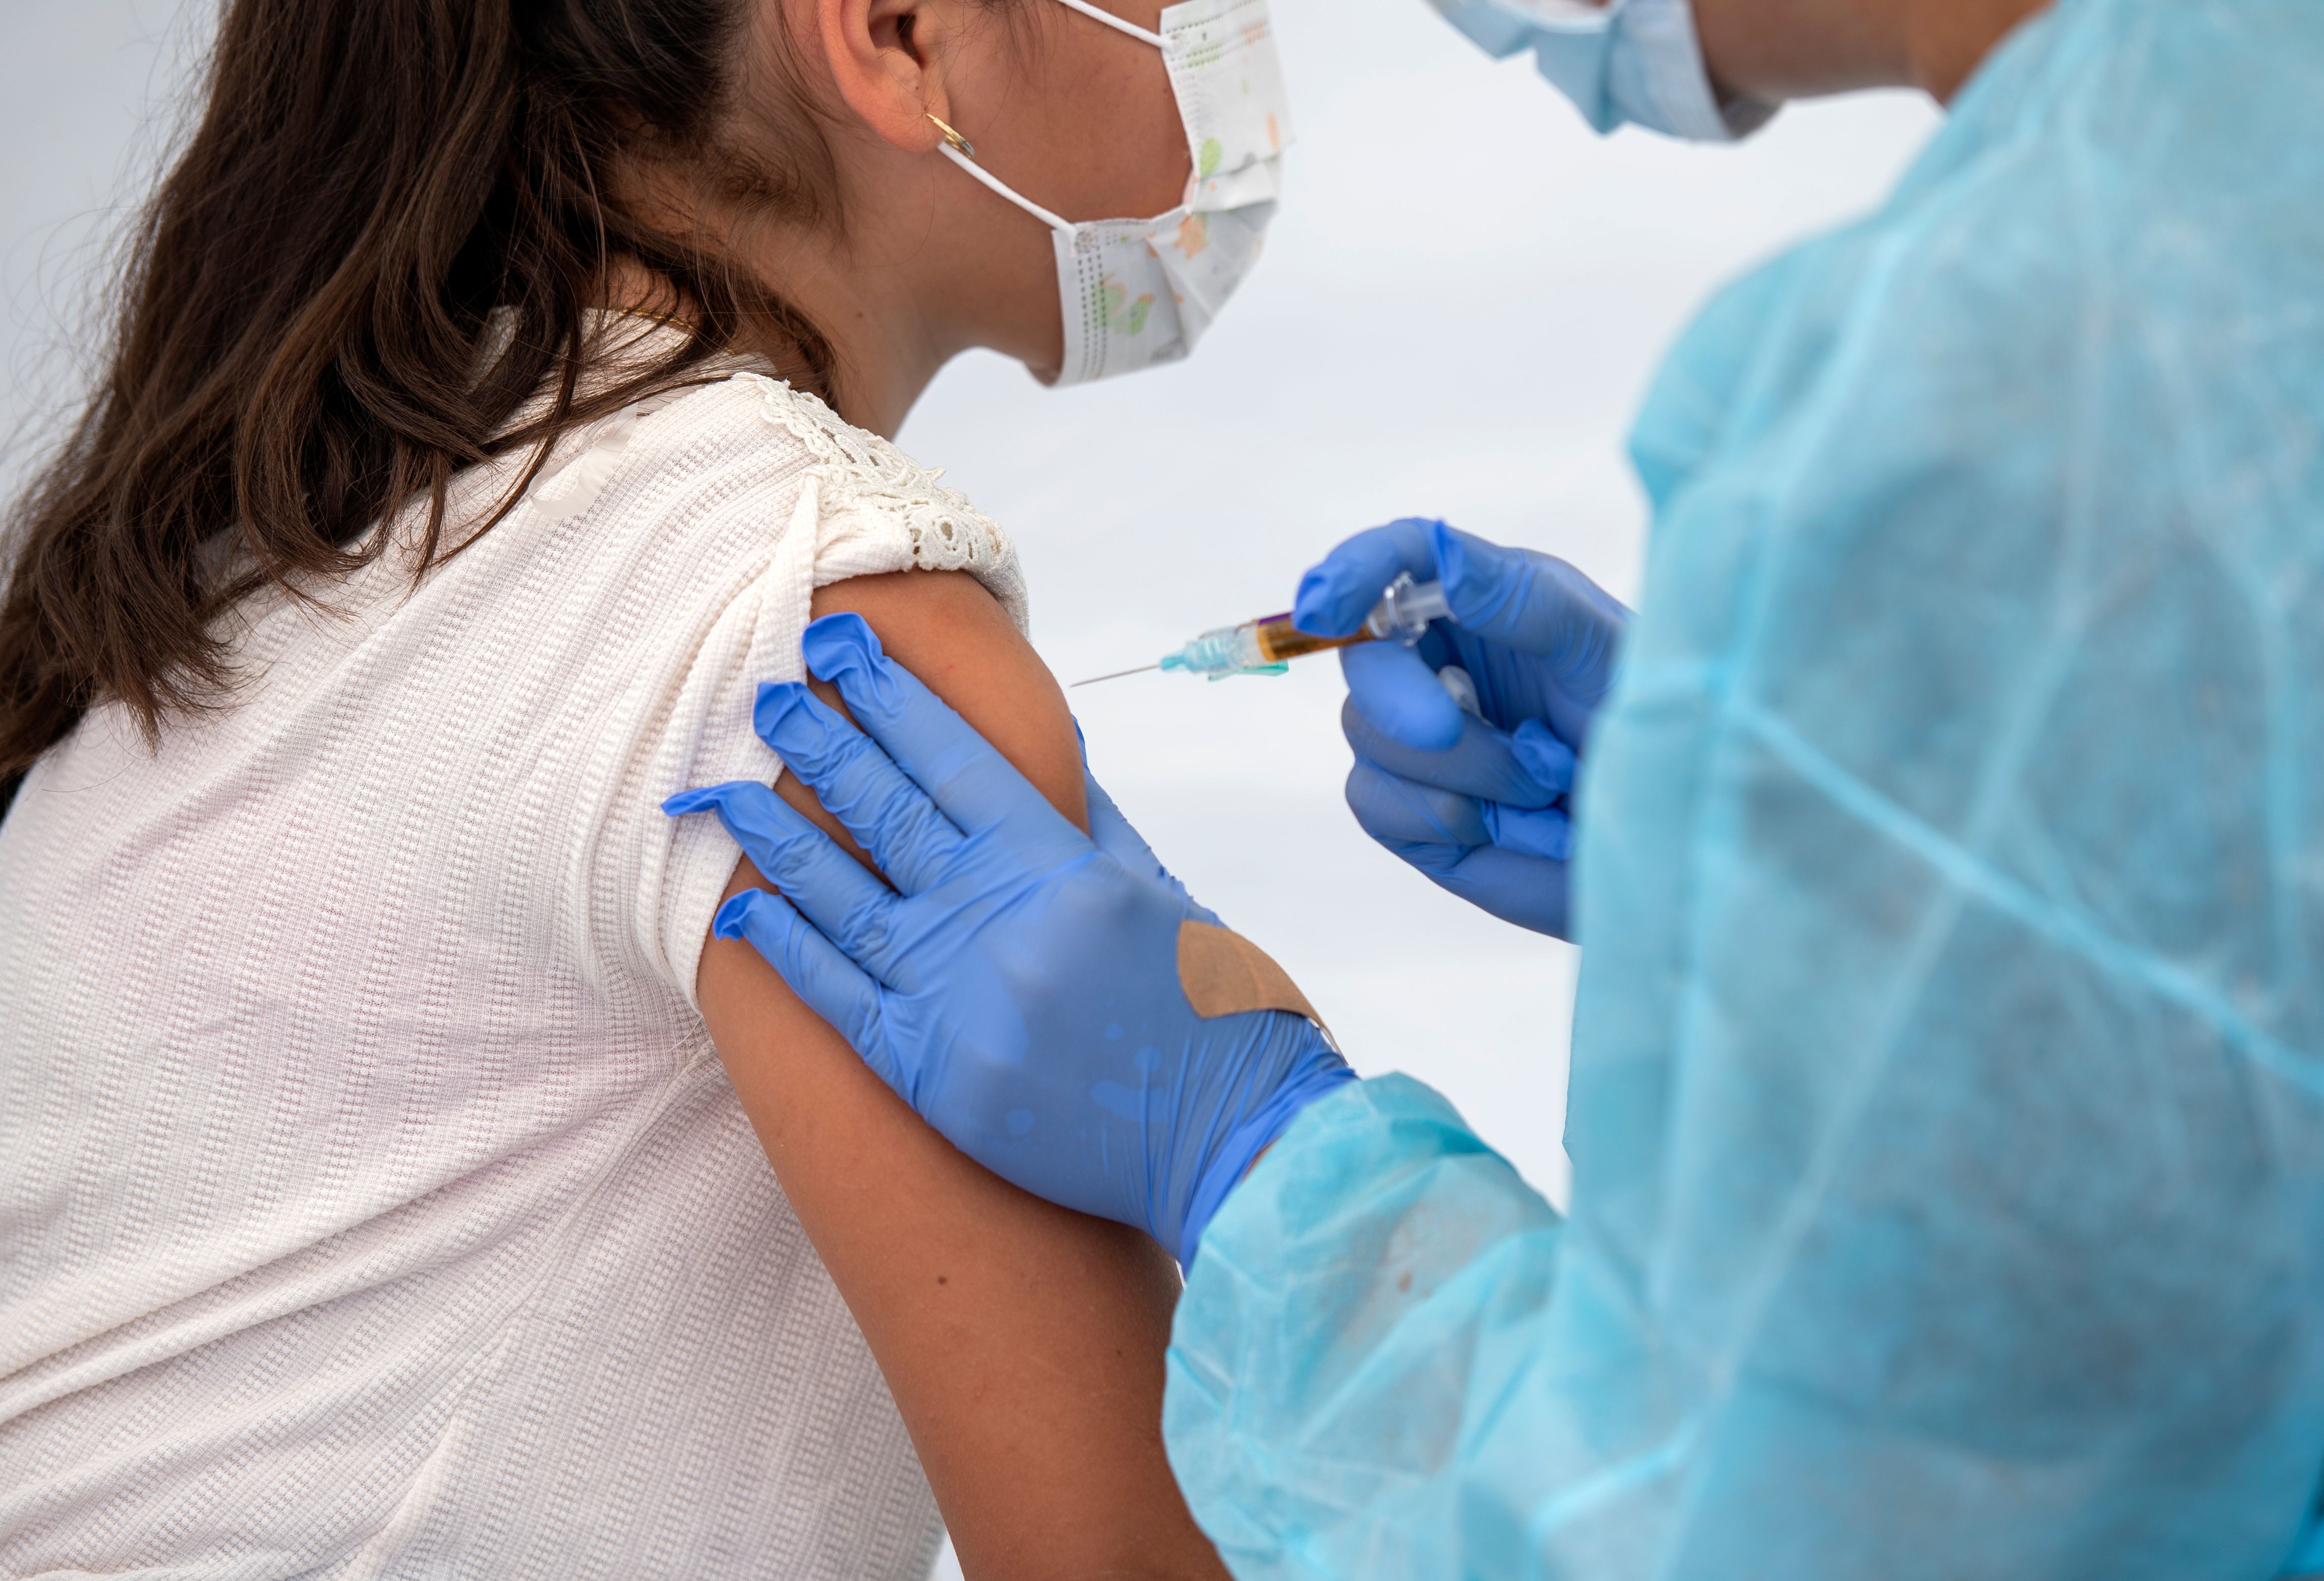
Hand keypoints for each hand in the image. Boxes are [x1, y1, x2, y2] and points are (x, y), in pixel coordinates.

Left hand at [665, 614, 1352, 1264]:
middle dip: (820, 743)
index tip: (838, 650)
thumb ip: (1084, 824)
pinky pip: (839, 998)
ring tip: (720, 789)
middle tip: (764, 692)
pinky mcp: (934, 1076)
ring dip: (775, 836)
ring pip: (841, 898)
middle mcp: (999, 921)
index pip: (951, 758)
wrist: (1233, 1142)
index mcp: (1061, 866)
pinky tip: (742, 908)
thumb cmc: (1216, 1012)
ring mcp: (959, 999)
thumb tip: (1035, 757)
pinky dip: (787, 948)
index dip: (887, 698)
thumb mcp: (1159, 893)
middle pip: (885, 812)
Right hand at [1293, 518, 1629, 937]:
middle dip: (1404, 699)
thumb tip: (1437, 553)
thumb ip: (1518, 597)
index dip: (1351, 572)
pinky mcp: (1415, 812)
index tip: (1324, 607)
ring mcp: (1421, 740)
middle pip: (1362, 656)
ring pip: (1369, 737)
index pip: (1398, 561)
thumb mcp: (1601, 647)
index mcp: (1488, 600)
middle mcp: (1443, 661)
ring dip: (1465, 770)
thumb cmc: (1656, 729)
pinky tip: (1512, 825)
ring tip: (1546, 783)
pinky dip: (1445, 818)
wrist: (1676, 842)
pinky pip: (1378, 804)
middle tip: (1448, 729)